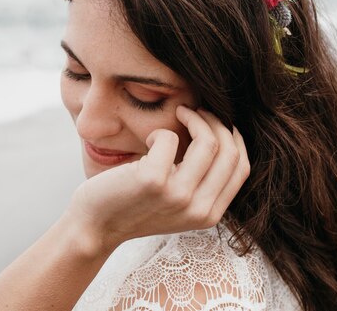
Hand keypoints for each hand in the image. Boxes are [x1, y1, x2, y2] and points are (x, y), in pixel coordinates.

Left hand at [65, 105, 249, 251]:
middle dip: (216, 122)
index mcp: (209, 215)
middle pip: (230, 152)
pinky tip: (147, 139)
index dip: (234, 138)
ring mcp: (177, 195)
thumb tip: (222, 133)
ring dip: (194, 117)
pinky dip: (159, 131)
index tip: (216, 123)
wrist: (94, 225)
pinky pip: (170, 137)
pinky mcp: (153, 181)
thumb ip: (202, 181)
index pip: (242, 167)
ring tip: (179, 113)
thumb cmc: (135, 206)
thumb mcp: (179, 202)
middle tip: (196, 112)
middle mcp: (198, 209)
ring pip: (209, 142)